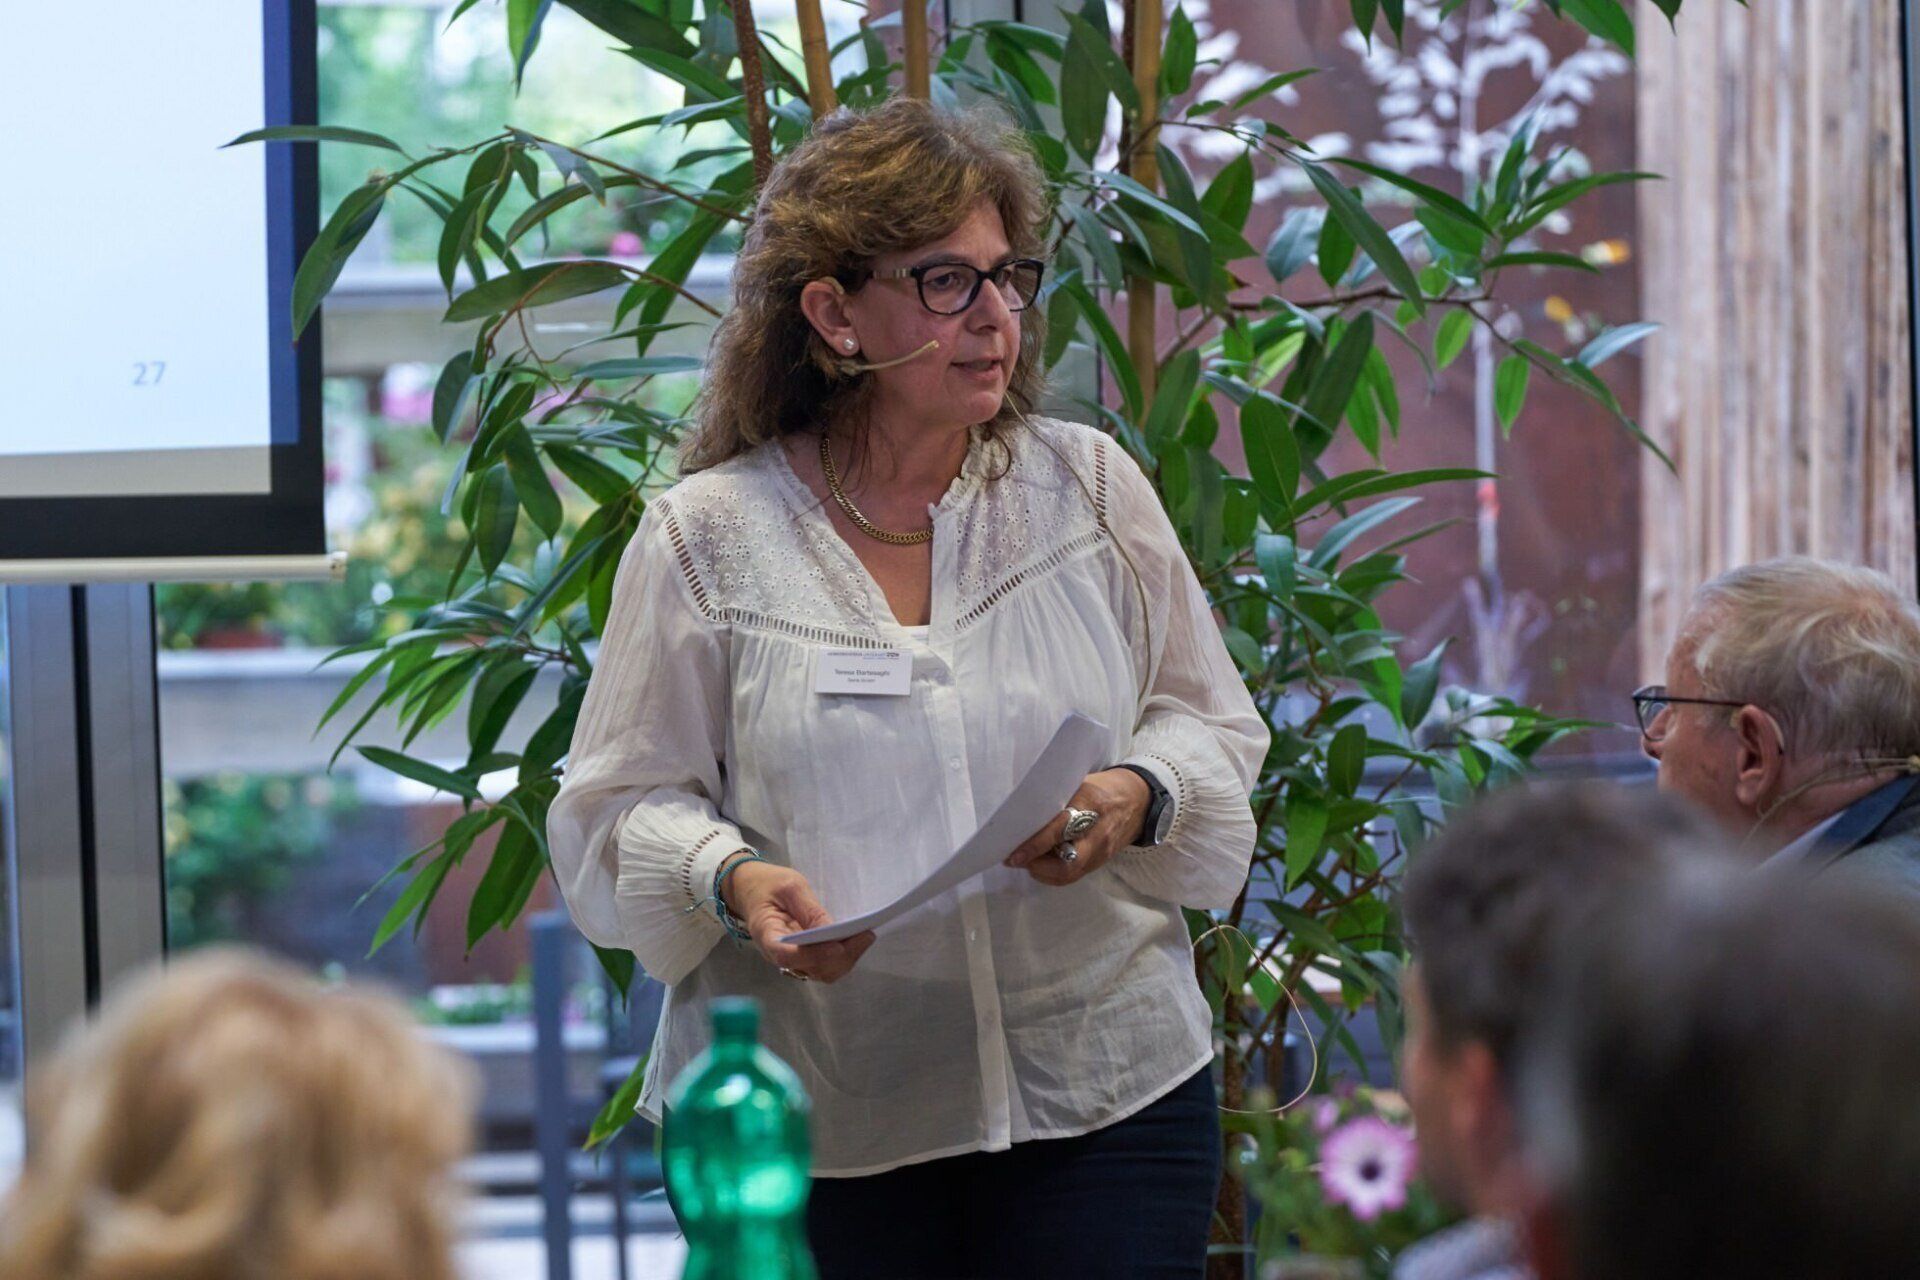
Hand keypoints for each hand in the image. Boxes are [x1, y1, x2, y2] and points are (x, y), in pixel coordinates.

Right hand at [720, 858, 875, 982]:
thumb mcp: (789, 887)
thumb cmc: (768, 885)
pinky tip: (856, 940)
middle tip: (865, 935)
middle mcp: (778, 955)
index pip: (787, 955)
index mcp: (766, 935)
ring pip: (821, 972)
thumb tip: (832, 930)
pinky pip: (824, 965)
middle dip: (840, 956)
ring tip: (865, 936)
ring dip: (846, 959)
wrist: (753, 889)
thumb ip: (809, 909)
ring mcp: (791, 959)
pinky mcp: (803, 957)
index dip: (813, 955)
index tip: (838, 947)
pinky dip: (843, 957)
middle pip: (810, 968)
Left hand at [1002, 768, 1151, 887]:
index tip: (1012, 854)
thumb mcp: (1080, 782)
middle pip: (1068, 864)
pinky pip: (1075, 875)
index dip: (1034, 845)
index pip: (1059, 829)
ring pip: (1069, 874)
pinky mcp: (1102, 862)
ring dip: (1042, 872)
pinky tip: (1041, 864)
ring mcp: (1102, 851)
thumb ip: (1056, 797)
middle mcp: (1098, 832)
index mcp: (1090, 803)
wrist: (1139, 800)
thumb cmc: (1103, 787)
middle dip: (1037, 866)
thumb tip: (1021, 810)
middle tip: (1016, 859)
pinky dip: (1053, 874)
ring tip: (1026, 860)